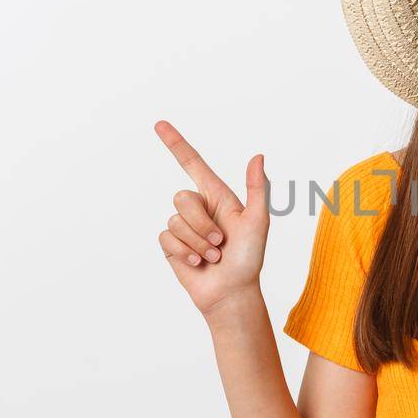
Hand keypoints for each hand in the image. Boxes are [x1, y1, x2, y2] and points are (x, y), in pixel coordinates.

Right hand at [153, 119, 268, 318]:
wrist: (232, 293)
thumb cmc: (248, 259)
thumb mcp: (258, 222)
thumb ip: (257, 189)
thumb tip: (258, 156)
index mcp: (218, 197)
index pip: (193, 163)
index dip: (176, 143)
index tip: (159, 124)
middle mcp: (199, 208)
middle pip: (182, 197)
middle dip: (202, 223)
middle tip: (221, 243)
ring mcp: (184, 227)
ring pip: (175, 221)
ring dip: (197, 243)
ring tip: (214, 256)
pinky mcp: (171, 245)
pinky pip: (167, 238)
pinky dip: (185, 253)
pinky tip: (198, 264)